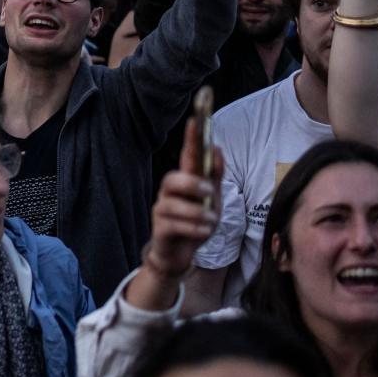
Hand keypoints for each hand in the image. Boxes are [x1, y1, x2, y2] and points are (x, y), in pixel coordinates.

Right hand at [143, 116, 222, 278]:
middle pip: (171, 179)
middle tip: (208, 191)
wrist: (179, 255)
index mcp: (185, 181)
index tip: (195, 120)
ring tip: (210, 220)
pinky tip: (203, 231)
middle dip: (190, 184)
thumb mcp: (213, 198)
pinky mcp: (160, 230)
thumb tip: (217, 148)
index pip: (188, 156)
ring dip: (196, 212)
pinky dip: (192, 228)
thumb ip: (215, 175)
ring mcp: (162, 211)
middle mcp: (170, 193)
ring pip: (172, 204)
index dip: (191, 139)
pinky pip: (172, 225)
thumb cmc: (196, 223)